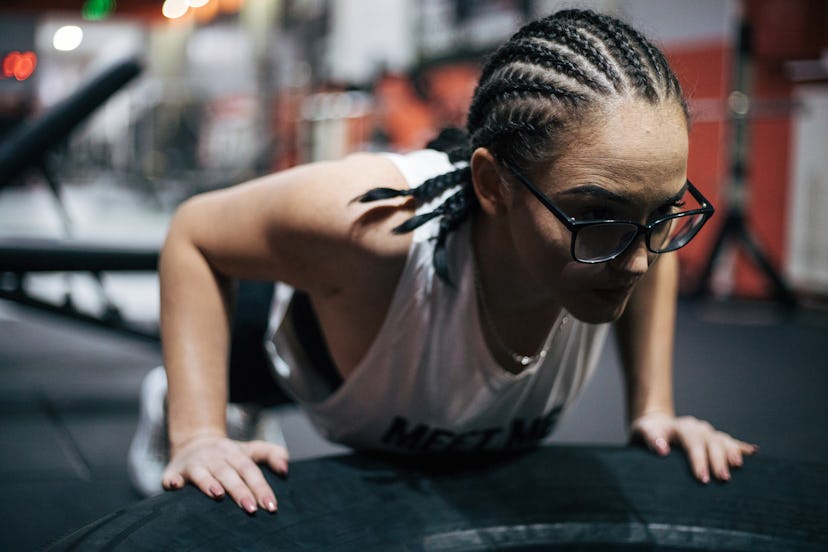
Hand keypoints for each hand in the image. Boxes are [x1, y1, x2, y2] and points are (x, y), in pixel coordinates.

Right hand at [162, 434, 288, 512]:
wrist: (194, 442)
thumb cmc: (228, 455)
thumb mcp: (250, 450)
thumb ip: (271, 454)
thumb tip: (286, 469)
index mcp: (235, 453)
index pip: (250, 471)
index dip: (261, 487)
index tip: (271, 506)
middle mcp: (215, 457)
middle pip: (229, 474)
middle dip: (240, 491)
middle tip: (252, 509)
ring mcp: (195, 464)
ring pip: (203, 473)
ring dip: (208, 483)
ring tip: (217, 495)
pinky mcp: (175, 471)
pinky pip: (172, 476)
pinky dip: (172, 481)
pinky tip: (174, 487)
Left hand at [630, 412, 757, 482]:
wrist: (655, 424)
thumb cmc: (647, 433)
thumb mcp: (642, 432)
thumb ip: (650, 438)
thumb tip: (662, 450)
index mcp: (681, 427)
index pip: (692, 442)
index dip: (698, 459)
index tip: (702, 478)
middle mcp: (697, 428)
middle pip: (711, 442)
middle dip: (718, 460)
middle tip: (723, 479)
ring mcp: (707, 432)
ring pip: (723, 441)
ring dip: (732, 453)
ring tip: (738, 467)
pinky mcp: (714, 438)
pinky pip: (730, 441)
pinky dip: (741, 447)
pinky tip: (754, 452)